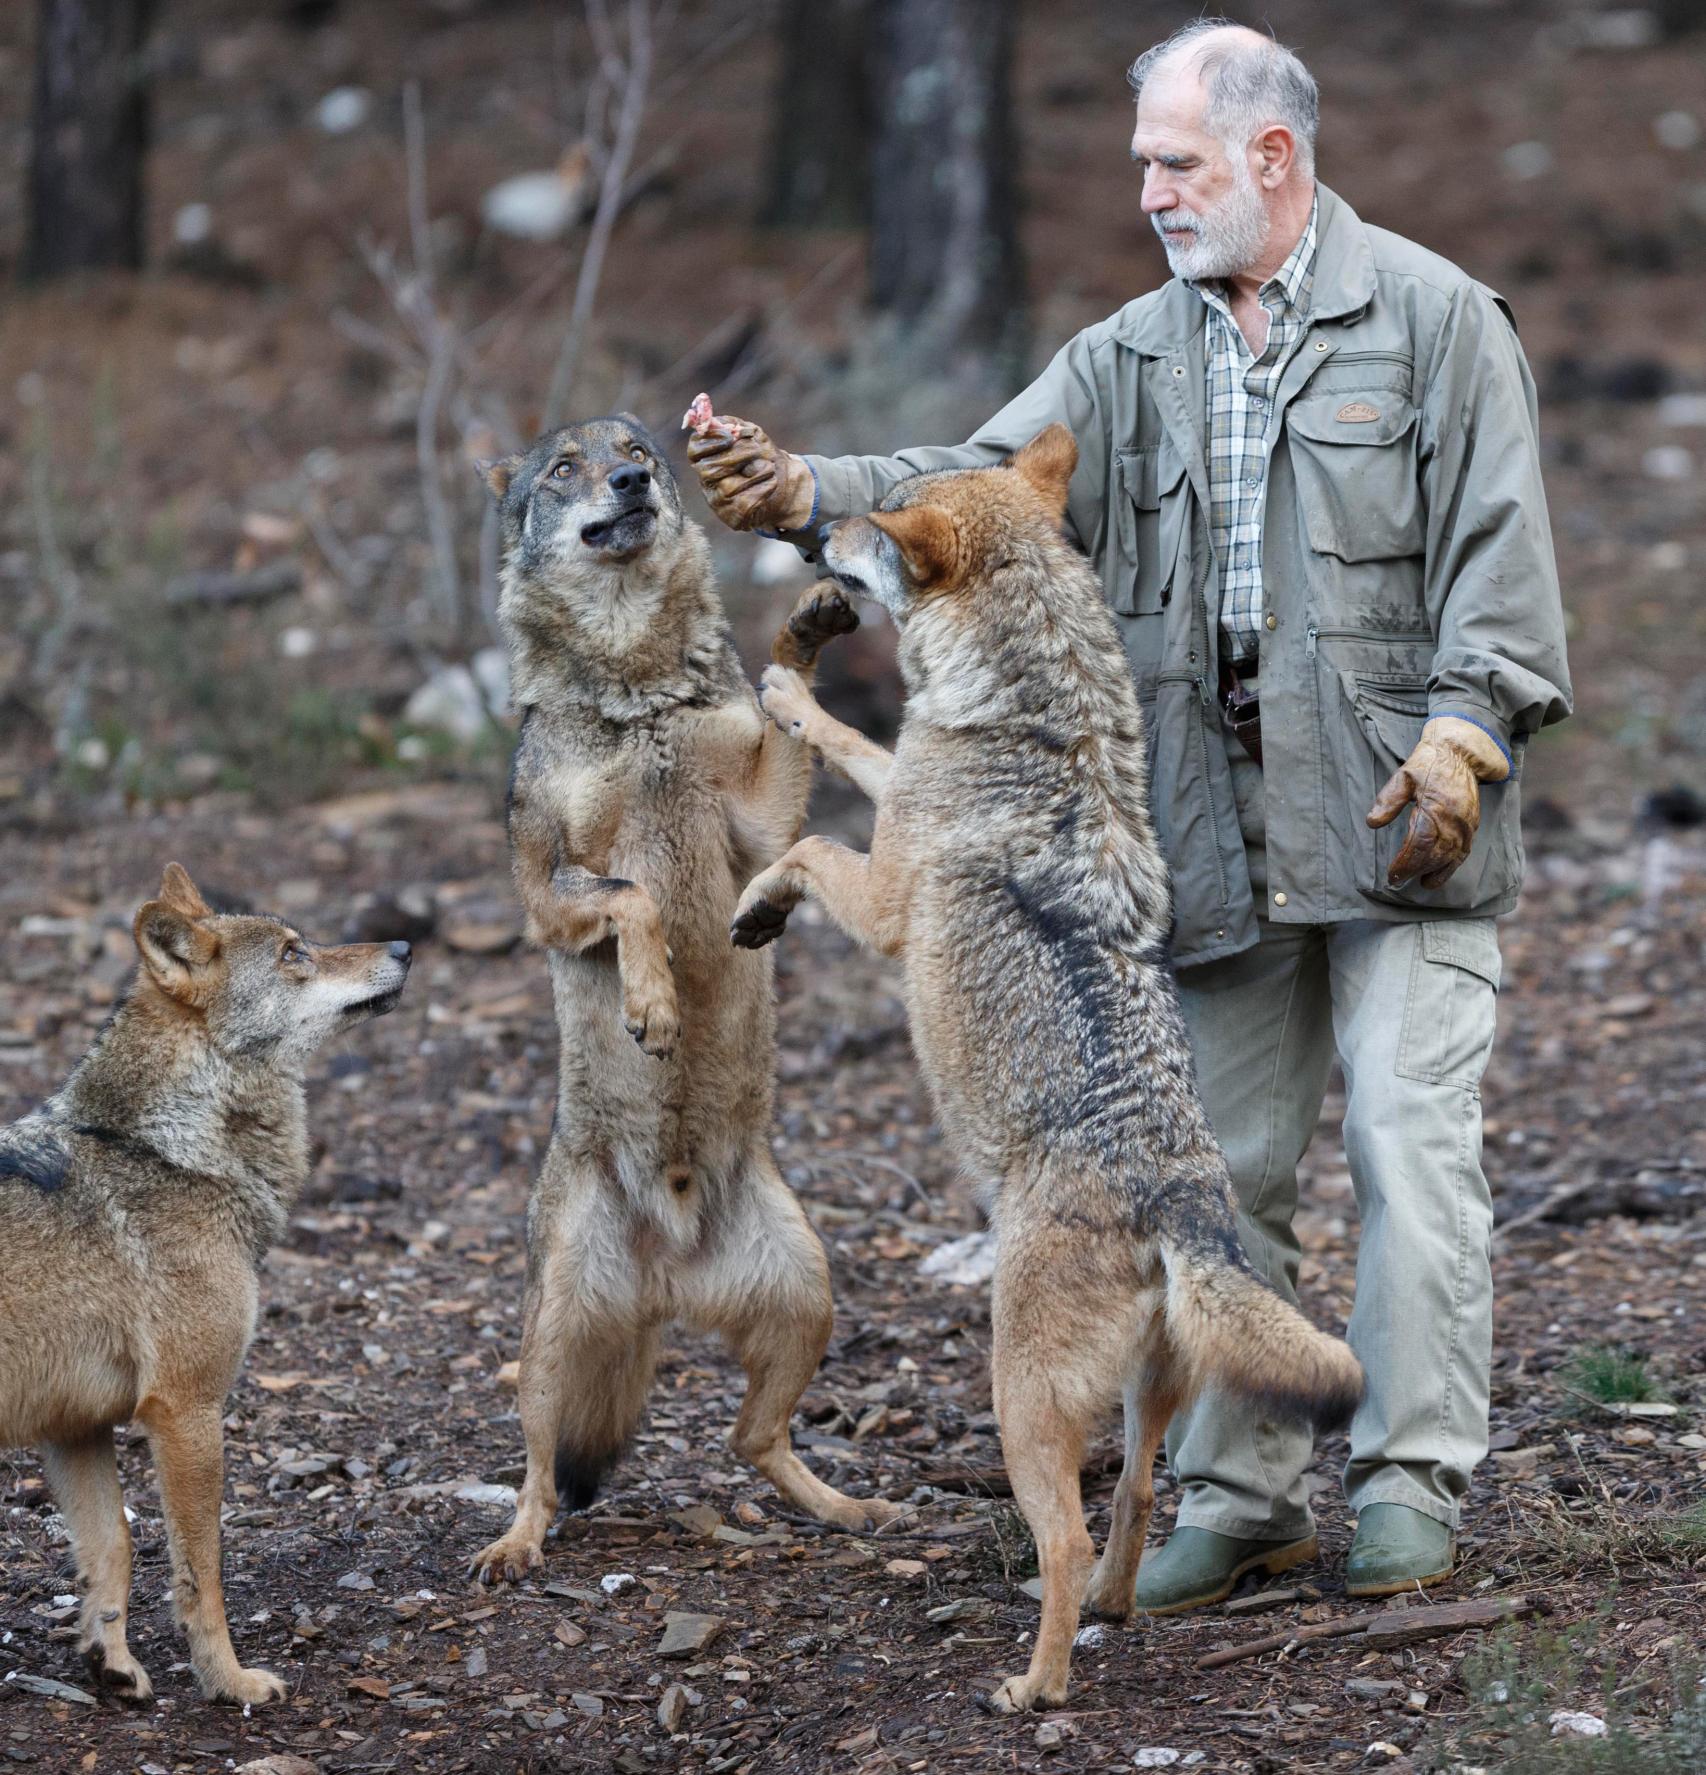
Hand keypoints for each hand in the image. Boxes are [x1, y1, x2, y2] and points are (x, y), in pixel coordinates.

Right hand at [686, 414, 815, 531]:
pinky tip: (771, 484)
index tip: (730, 436)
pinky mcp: (734, 519)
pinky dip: (763, 489)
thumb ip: (733, 425)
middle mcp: (707, 483)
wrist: (786, 483)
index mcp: (706, 459)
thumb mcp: (750, 434)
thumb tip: (720, 423)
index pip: (695, 451)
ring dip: (755, 473)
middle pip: (709, 470)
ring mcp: (718, 503)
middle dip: (736, 456)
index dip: (710, 442)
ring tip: (769, 468)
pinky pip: (745, 504)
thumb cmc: (762, 456)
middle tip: (756, 450)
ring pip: (729, 488)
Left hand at [1366, 716, 1509, 888]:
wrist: (1460, 754)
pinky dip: (1451, 866)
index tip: (1392, 874)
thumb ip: (1388, 800)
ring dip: (1434, 872)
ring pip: (1451, 856)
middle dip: (1416, 870)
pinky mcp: (1472, 825)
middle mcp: (1454, 819)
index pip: (1419, 843)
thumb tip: (1372, 823)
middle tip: (1398, 880)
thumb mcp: (1403, 776)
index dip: (1406, 863)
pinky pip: (1463, 852)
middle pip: (1435, 854)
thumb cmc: (1427, 764)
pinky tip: (1437, 874)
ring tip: (1418, 882)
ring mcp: (1466, 824)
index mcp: (1436, 807)